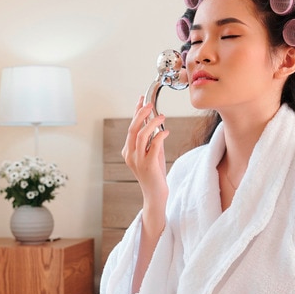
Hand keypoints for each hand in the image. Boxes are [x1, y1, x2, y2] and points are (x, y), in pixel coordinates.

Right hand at [122, 97, 169, 215]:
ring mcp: (138, 160)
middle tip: (150, 104)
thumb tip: (157, 124)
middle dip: (141, 114)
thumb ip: (153, 140)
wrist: (155, 195)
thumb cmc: (154, 175)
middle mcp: (130, 155)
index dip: (136, 112)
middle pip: (133, 129)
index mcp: (128, 151)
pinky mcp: (148, 165)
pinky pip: (153, 145)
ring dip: (152, 123)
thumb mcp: (153, 154)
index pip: (131, 127)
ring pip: (141, 135)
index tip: (142, 99)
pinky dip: (160, 135)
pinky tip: (166, 132)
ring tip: (162, 116)